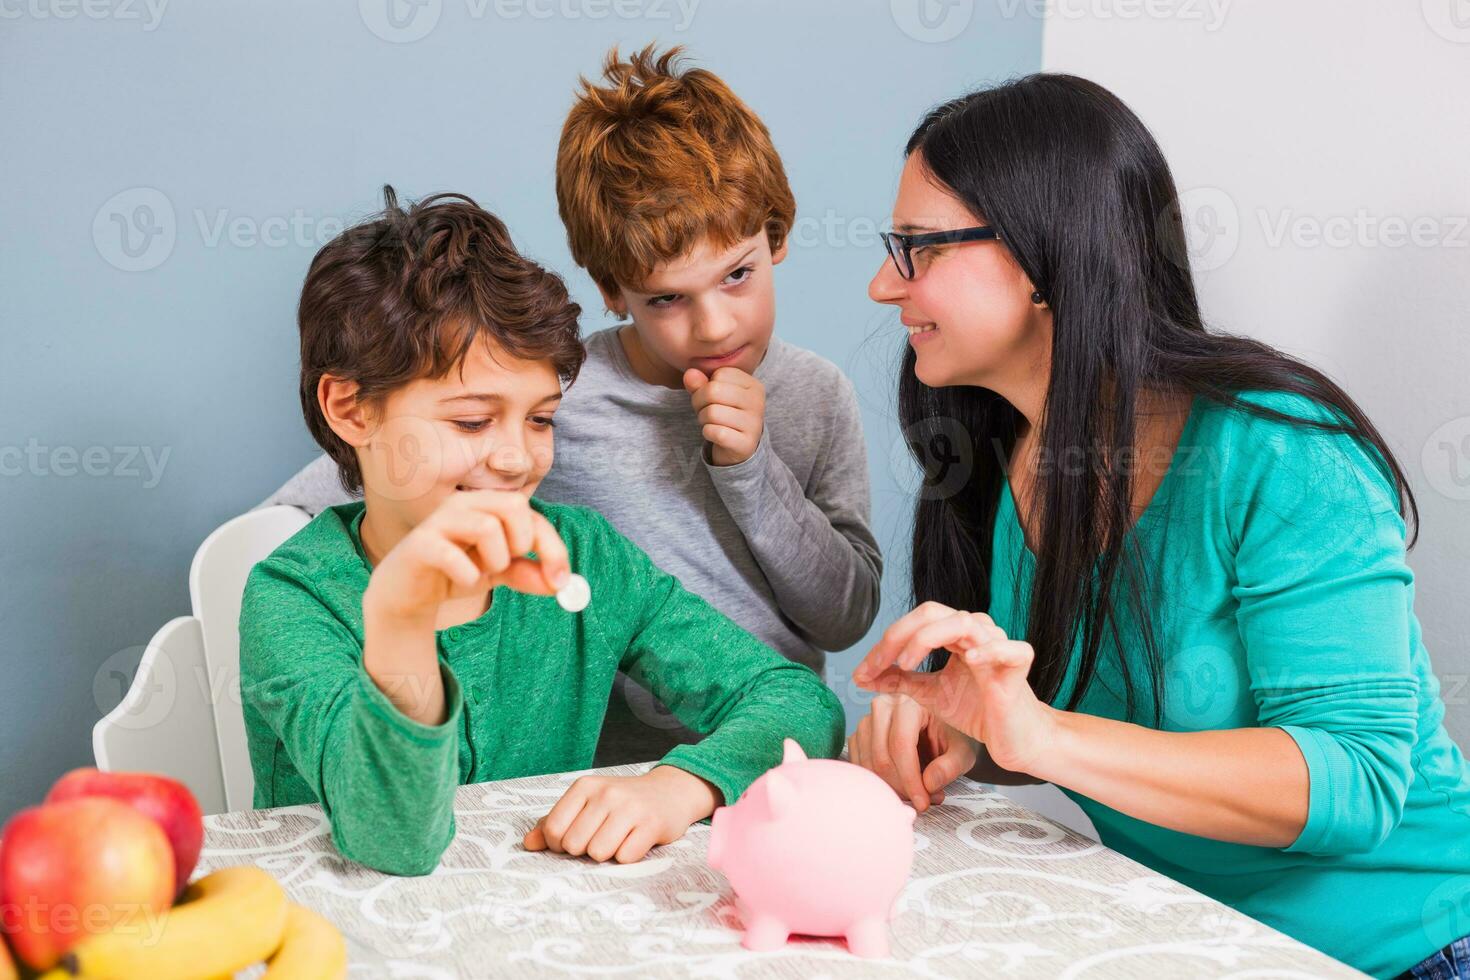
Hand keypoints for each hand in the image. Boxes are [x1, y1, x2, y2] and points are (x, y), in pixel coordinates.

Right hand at [363, 490, 570, 627]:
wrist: (407, 594)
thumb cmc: (455, 573)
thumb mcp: (498, 573)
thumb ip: (528, 573)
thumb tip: (561, 583)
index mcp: (487, 506)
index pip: (532, 516)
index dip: (552, 548)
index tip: (560, 581)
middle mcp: (464, 504)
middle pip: (514, 504)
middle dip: (521, 543)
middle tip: (506, 566)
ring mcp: (439, 521)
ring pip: (487, 526)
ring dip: (495, 560)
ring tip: (480, 573)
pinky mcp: (419, 544)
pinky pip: (452, 555)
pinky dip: (467, 575)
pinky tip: (462, 581)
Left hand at [522, 766, 719, 863]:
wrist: (670, 792)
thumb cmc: (621, 803)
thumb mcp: (587, 804)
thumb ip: (554, 823)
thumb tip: (528, 844)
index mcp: (585, 786)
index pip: (553, 830)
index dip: (560, 845)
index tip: (576, 838)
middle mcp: (606, 793)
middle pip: (574, 845)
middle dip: (585, 850)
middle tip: (602, 837)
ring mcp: (630, 807)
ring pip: (598, 853)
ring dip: (607, 854)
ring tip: (619, 838)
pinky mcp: (651, 824)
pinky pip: (625, 858)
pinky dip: (628, 856)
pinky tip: (635, 841)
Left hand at [683, 366, 765, 465]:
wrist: (738, 447)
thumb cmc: (724, 414)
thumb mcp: (712, 395)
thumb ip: (700, 382)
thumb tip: (690, 374)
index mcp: (753, 385)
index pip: (720, 374)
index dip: (706, 385)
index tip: (710, 398)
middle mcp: (757, 402)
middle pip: (714, 391)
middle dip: (699, 402)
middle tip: (704, 411)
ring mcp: (754, 424)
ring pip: (712, 412)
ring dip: (703, 419)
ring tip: (710, 422)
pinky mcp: (746, 443)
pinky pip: (715, 432)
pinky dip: (708, 433)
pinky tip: (715, 435)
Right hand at [848, 694, 978, 813]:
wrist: (941, 730)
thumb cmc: (953, 737)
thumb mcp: (962, 751)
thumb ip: (951, 766)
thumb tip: (929, 785)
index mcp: (910, 702)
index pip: (901, 745)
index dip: (910, 779)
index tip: (922, 803)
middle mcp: (883, 706)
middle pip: (882, 757)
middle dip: (902, 787)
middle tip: (922, 801)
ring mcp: (867, 720)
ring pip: (868, 764)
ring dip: (890, 787)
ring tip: (915, 793)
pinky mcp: (859, 735)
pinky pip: (861, 766)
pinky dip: (878, 783)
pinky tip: (900, 786)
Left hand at [852, 602, 1057, 775]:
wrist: (1013, 739)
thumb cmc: (978, 712)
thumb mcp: (929, 695)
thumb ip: (899, 681)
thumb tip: (862, 676)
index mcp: (955, 634)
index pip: (915, 621)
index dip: (886, 642)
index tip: (861, 672)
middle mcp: (976, 631)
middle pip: (932, 613)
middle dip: (898, 636)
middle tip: (876, 665)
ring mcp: (999, 644)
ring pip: (963, 622)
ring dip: (928, 639)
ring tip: (907, 665)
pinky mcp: (1019, 664)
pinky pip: (1009, 647)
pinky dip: (988, 650)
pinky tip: (969, 661)